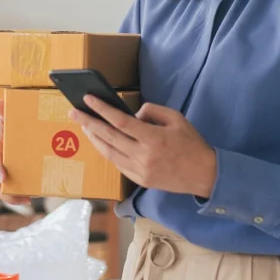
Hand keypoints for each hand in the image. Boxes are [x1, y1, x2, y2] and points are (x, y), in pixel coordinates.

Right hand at [0, 99, 29, 204]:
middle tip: (23, 198)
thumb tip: (0, 103)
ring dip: (10, 196)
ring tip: (27, 200)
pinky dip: (11, 193)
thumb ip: (2, 112)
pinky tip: (26, 195)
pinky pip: (0, 186)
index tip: (4, 176)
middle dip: (6, 192)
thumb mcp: (0, 116)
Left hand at [70, 97, 217, 197]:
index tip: (88, 99)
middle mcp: (143, 156)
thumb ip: (152, 111)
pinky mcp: (140, 180)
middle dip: (88, 122)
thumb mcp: (176, 118)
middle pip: (108, 137)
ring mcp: (140, 170)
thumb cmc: (192, 144)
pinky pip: (117, 164)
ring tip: (84, 125)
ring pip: (108, 152)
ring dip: (93, 138)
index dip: (101, 109)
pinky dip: (106, 151)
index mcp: (153, 138)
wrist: (205, 175)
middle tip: (73, 112)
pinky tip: (101, 141)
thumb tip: (133, 114)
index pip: (120, 121)